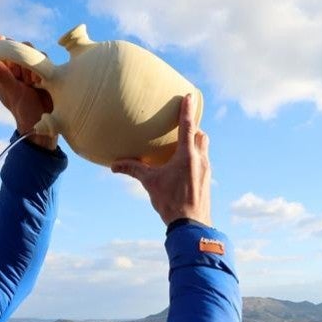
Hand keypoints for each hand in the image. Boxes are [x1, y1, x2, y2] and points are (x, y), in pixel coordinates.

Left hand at [0, 34, 55, 149]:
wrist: (45, 120)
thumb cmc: (23, 109)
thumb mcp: (10, 91)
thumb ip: (0, 74)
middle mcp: (12, 66)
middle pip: (10, 44)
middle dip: (14, 54)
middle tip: (17, 73)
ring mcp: (27, 66)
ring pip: (27, 48)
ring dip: (27, 63)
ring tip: (29, 83)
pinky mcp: (42, 68)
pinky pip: (41, 56)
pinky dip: (39, 66)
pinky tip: (38, 83)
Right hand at [111, 94, 210, 226]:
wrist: (192, 225)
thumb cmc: (171, 203)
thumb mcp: (150, 184)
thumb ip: (133, 170)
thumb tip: (114, 165)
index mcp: (186, 156)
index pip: (188, 126)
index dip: (187, 110)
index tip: (190, 96)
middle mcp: (200, 159)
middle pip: (201, 135)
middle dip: (194, 128)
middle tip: (183, 124)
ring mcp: (206, 170)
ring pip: (204, 148)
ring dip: (196, 142)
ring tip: (183, 144)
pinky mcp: (207, 180)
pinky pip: (204, 161)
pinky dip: (196, 156)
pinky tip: (186, 165)